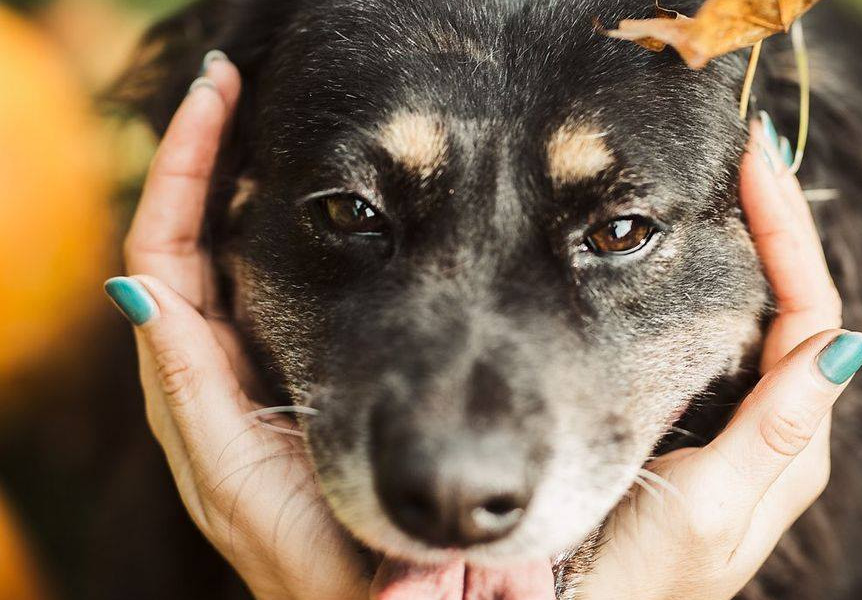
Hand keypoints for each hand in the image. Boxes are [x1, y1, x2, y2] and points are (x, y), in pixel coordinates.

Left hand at [105, 53, 367, 599]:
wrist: (381, 598)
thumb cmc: (304, 553)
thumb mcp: (229, 475)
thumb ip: (186, 387)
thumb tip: (135, 286)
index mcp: (192, 383)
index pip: (164, 253)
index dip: (180, 171)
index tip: (214, 99)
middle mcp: (219, 365)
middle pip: (188, 240)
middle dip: (199, 160)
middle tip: (230, 91)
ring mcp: (265, 365)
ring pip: (231, 258)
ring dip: (230, 186)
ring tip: (251, 125)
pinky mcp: (312, 371)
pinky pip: (283, 289)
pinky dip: (278, 235)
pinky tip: (303, 203)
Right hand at [577, 120, 861, 599]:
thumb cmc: (643, 578)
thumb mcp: (712, 509)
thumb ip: (776, 432)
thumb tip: (844, 344)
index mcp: (787, 444)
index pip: (809, 315)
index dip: (787, 233)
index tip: (754, 164)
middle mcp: (769, 429)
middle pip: (790, 307)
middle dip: (773, 228)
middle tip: (737, 161)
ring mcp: (728, 428)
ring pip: (751, 324)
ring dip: (742, 254)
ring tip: (714, 192)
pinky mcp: (688, 429)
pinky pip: (711, 349)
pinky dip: (702, 295)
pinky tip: (671, 265)